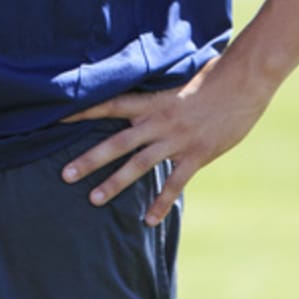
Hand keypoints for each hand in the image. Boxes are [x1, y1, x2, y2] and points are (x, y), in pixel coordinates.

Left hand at [58, 58, 276, 225]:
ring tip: (94, 200)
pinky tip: (148, 221)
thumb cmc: (213, 77)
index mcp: (152, 101)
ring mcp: (176, 140)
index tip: (56, 117)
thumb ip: (159, 95)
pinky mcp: (196, 154)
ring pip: (139, 165)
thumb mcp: (178, 82)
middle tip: (64, 175)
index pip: (110, 105)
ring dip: (115, 183)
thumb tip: (144, 94)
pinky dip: (161, 203)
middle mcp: (158, 122)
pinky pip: (175, 183)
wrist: (243, 82)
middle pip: (116, 142)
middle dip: (89, 159)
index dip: (82, 111)